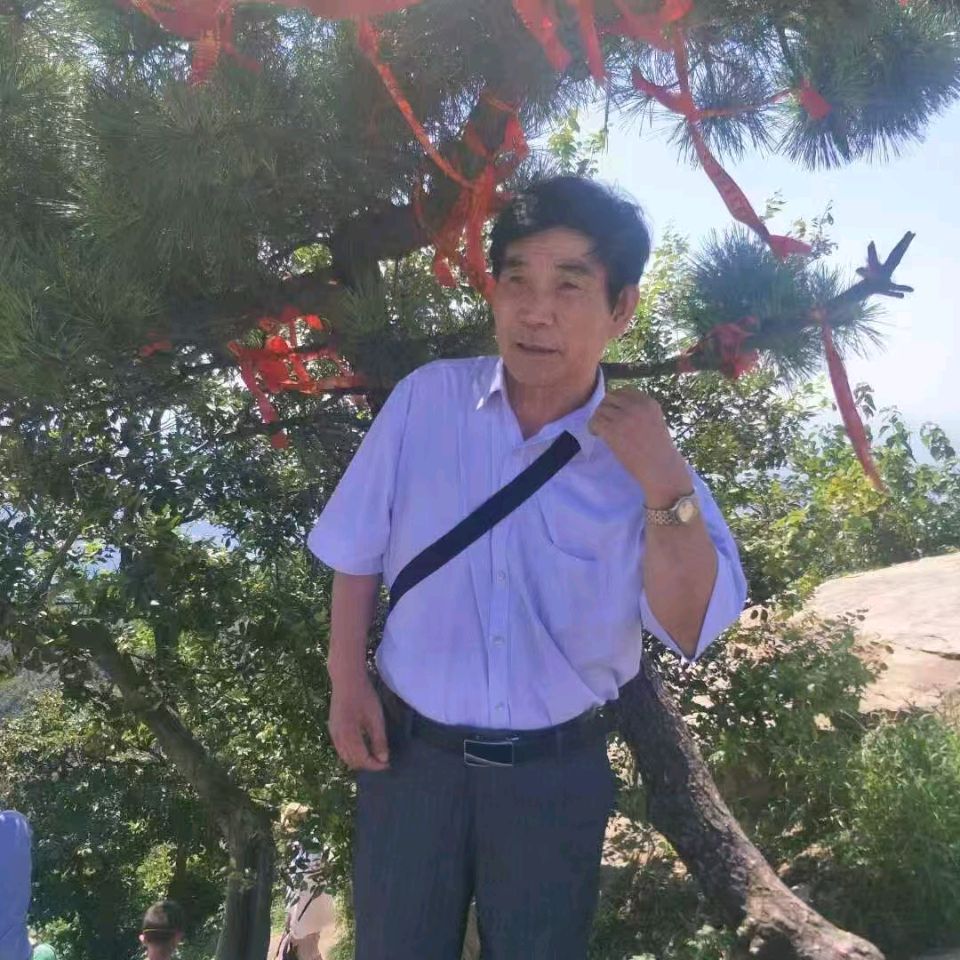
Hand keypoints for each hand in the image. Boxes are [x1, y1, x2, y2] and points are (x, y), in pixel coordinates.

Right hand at [327, 671, 389, 770]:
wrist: (347, 679)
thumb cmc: (364, 696)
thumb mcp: (375, 718)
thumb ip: (379, 740)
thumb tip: (383, 759)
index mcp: (349, 735)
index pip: (362, 759)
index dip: (375, 765)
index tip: (387, 764)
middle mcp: (338, 738)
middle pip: (352, 761)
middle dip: (367, 765)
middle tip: (382, 761)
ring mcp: (333, 733)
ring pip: (344, 756)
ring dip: (358, 761)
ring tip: (374, 756)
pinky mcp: (332, 728)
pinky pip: (340, 748)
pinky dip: (351, 754)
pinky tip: (361, 748)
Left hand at [588, 388, 688, 504]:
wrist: (660, 468)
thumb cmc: (658, 450)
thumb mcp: (654, 421)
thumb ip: (639, 411)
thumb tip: (614, 407)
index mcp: (648, 402)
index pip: (625, 390)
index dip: (616, 401)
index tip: (614, 413)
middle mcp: (636, 406)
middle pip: (610, 397)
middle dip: (605, 408)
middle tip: (605, 422)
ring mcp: (624, 417)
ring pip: (600, 409)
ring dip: (598, 419)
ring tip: (601, 431)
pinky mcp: (613, 430)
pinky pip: (595, 421)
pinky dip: (592, 427)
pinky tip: (598, 435)